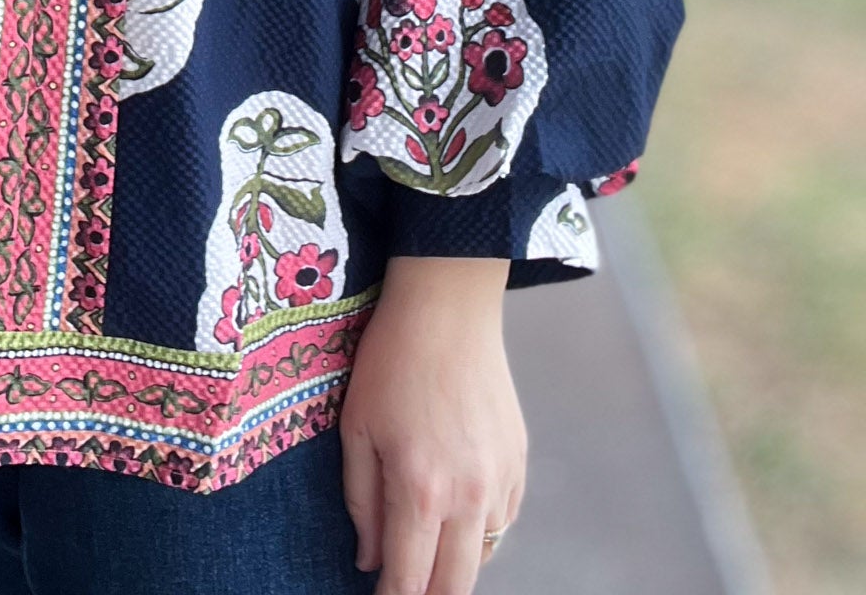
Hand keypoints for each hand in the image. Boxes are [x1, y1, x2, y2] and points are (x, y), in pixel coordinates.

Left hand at [340, 255, 524, 594]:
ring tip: (424, 552)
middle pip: (454, 586)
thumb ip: (361, 502)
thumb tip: (368, 560)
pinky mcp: (519, 463)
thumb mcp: (356, 428)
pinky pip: (503, 522)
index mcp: (421, 490)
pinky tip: (454, 515)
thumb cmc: (391, 362)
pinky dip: (479, 532)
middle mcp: (469, 496)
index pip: (409, 580)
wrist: (448, 308)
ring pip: (482, 558)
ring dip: (453, 566)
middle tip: (402, 587)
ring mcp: (500, 481)